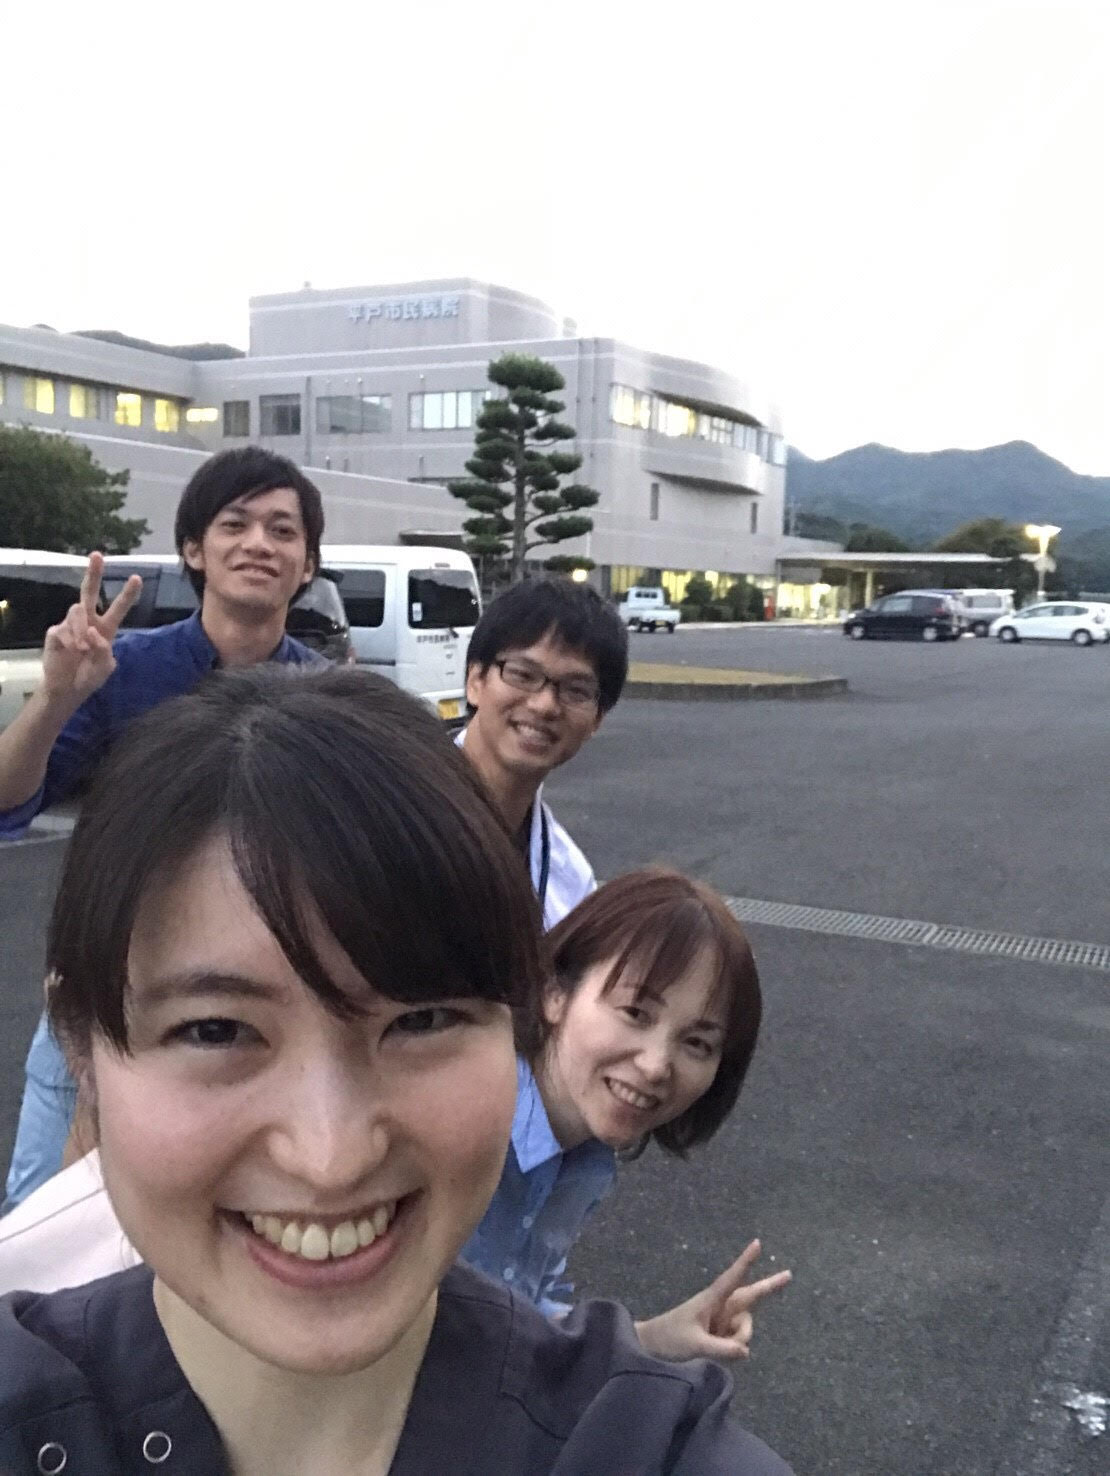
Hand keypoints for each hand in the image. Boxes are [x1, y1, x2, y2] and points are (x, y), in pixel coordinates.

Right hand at [40, 553, 141, 705]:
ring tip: (81, 649)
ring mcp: (70, 625)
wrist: (67, 690)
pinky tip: (71, 651)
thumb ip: (104, 650)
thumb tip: (91, 631)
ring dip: (80, 629)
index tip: (137, 578)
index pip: (118, 607)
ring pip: (76, 610)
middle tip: (98, 555)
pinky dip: (69, 640)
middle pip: (89, 592)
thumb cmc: (90, 676)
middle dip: (93, 573)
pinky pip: (62, 629)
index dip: (127, 594)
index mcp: (106, 628)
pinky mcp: (55, 632)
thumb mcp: (105, 668)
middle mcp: (88, 621)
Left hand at [634, 1239, 791, 1362]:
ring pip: (745, 1329)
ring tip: (714, 1348)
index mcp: (711, 1300)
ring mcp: (720, 1320)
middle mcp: (719, 1307)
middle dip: (769, 1286)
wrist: (650, 1347)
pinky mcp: (719, 1334)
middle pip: (750, 1297)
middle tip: (790, 1274)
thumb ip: (722, 1349)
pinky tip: (716, 1352)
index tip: (758, 1243)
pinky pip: (737, 1342)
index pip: (733, 1277)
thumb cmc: (669, 1339)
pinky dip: (733, 1348)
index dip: (746, 1262)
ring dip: (738, 1341)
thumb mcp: (695, 1345)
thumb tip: (746, 1351)